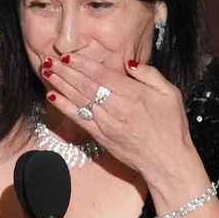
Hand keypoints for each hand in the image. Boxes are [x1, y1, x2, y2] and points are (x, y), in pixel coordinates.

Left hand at [42, 54, 194, 176]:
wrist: (168, 162)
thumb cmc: (172, 128)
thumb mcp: (170, 94)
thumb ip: (150, 75)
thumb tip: (130, 64)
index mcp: (134, 94)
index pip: (101, 75)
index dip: (82, 64)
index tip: (68, 55)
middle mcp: (117, 108)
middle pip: (85, 85)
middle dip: (65, 71)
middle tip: (48, 59)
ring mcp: (107, 124)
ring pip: (78, 100)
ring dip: (60, 85)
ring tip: (46, 72)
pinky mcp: (102, 137)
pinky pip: (79, 120)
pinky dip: (64, 108)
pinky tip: (52, 97)